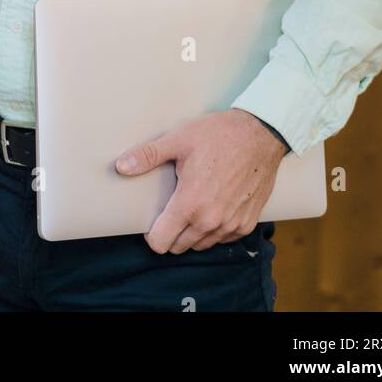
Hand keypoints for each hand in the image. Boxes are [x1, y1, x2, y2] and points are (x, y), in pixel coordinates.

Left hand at [115, 108, 285, 253]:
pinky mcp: (247, 224)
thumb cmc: (219, 134)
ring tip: (192, 207)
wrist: (260, 134)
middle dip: (171, 233)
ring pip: (201, 245)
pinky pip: (223, 239)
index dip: (152, 234)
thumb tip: (121, 166)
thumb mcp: (179, 139)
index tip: (152, 221)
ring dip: (192, 233)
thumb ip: (148, 155)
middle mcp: (211, 221)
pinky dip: (214, 230)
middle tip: (172, 209)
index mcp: (190, 203)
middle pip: (179, 247)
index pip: (161, 242)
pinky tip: (212, 208)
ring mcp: (231, 225)